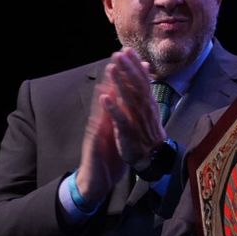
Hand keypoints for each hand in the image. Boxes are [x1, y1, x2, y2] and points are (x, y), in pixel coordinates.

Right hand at [75, 66, 127, 204]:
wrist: (96, 180)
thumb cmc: (110, 158)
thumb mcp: (121, 137)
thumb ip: (127, 121)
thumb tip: (137, 109)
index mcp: (115, 120)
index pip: (125, 96)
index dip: (134, 80)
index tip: (143, 63)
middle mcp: (105, 121)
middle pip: (112, 95)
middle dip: (119, 75)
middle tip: (123, 55)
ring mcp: (98, 129)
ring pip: (103, 105)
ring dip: (107, 87)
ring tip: (111, 69)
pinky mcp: (93, 140)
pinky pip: (97, 124)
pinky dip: (102, 111)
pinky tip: (103, 98)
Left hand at [100, 48, 166, 168]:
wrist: (152, 157)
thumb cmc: (148, 130)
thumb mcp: (149, 106)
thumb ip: (144, 87)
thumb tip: (144, 66)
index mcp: (149, 101)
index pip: (143, 78)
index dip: (135, 64)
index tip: (127, 49)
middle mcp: (145, 108)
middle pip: (137, 85)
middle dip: (128, 69)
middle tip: (119, 54)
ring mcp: (137, 120)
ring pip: (129, 99)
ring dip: (120, 83)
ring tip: (111, 69)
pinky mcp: (128, 132)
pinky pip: (121, 118)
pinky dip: (113, 108)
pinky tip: (105, 97)